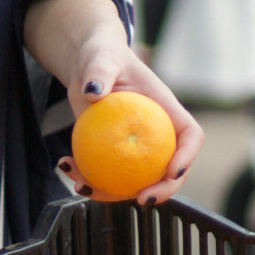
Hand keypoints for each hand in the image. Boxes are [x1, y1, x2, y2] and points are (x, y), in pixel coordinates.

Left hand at [55, 36, 204, 205]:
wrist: (86, 66)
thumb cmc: (102, 55)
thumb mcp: (101, 58)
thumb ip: (100, 72)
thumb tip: (92, 92)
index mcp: (166, 110)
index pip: (190, 136)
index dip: (188, 157)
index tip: (172, 172)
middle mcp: (156, 132)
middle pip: (170, 170)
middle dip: (162, 190)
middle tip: (140, 199)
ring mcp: (134, 145)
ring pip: (135, 178)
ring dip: (113, 192)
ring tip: (84, 186)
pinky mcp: (111, 151)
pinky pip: (105, 172)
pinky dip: (87, 175)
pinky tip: (65, 166)